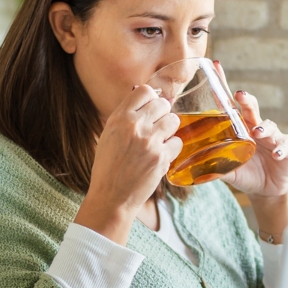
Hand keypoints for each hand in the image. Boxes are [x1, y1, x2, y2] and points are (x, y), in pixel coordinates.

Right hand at [75, 85, 181, 243]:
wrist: (112, 196)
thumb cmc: (109, 167)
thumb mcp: (109, 135)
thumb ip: (126, 117)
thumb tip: (147, 100)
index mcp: (119, 118)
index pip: (144, 91)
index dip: (150, 99)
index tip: (150, 109)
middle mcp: (135, 126)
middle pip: (162, 103)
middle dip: (162, 114)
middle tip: (156, 128)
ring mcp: (150, 141)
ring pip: (173, 120)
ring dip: (169, 129)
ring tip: (159, 141)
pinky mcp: (161, 157)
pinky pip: (178, 141)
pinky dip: (172, 148)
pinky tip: (161, 155)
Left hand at [219, 74, 287, 198]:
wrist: (268, 189)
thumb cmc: (246, 174)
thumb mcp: (228, 170)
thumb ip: (213, 165)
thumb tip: (189, 166)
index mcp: (241, 128)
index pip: (231, 103)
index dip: (223, 85)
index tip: (216, 66)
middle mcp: (256, 128)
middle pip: (251, 108)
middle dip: (246, 100)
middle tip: (239, 95)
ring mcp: (273, 138)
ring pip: (270, 126)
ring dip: (264, 127)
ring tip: (257, 132)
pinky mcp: (286, 150)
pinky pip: (285, 145)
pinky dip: (281, 149)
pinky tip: (275, 154)